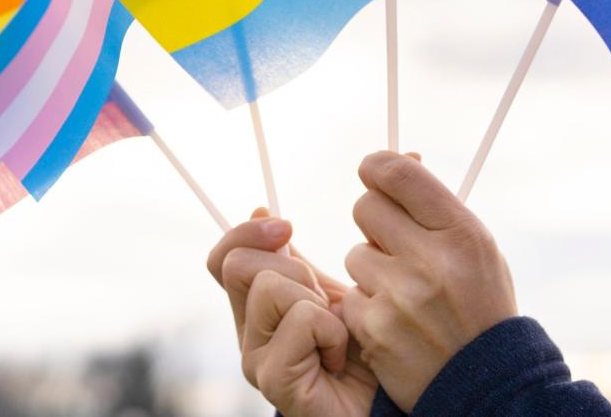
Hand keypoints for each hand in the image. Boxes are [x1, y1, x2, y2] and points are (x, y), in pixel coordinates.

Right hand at [207, 211, 376, 416]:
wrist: (386, 402)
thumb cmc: (362, 351)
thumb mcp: (327, 293)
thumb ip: (295, 262)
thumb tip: (260, 212)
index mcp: (256, 311)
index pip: (224, 258)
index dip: (247, 233)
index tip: (284, 227)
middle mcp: (247, 335)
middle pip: (239, 264)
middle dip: (292, 267)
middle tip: (322, 301)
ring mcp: (256, 361)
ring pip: (269, 285)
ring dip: (317, 302)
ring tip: (335, 334)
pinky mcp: (274, 381)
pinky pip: (301, 319)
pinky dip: (332, 331)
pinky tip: (338, 357)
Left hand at [342, 152, 516, 411]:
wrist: (488, 385)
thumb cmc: (480, 305)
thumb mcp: (476, 248)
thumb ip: (436, 207)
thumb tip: (396, 157)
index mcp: (461, 233)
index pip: (400, 174)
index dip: (377, 166)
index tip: (372, 171)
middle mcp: (431, 260)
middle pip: (365, 207)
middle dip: (374, 221)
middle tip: (393, 241)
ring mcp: (400, 296)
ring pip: (355, 254)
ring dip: (371, 270)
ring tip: (404, 293)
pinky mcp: (374, 330)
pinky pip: (350, 297)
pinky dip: (367, 308)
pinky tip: (395, 322)